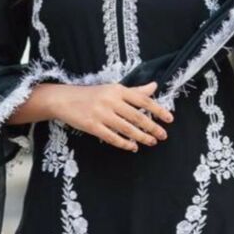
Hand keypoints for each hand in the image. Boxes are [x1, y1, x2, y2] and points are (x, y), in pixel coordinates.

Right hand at [53, 80, 172, 151]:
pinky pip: (112, 137)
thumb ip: (134, 91)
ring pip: (127, 129)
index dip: (158, 110)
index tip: (169, 119)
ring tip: (151, 142)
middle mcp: (111, 101)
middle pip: (137, 116)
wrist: (64, 100)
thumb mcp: (112, 89)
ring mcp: (101, 114)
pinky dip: (124, 143)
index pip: (143, 100)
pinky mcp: (92, 126)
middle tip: (162, 135)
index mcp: (117, 90)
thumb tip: (154, 86)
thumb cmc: (91, 94)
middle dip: (152, 127)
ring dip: (141, 137)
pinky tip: (132, 147)